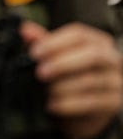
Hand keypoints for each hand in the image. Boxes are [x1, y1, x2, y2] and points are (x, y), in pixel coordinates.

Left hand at [20, 20, 122, 138]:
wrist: (81, 109)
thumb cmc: (67, 75)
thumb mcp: (54, 56)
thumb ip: (41, 41)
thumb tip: (24, 29)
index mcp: (97, 41)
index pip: (79, 34)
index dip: (55, 42)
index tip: (35, 52)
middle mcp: (111, 59)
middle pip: (92, 54)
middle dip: (63, 63)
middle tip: (40, 72)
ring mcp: (115, 81)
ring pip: (91, 80)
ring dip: (63, 86)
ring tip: (45, 91)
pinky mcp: (113, 103)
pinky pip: (92, 102)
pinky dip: (69, 104)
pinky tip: (52, 105)